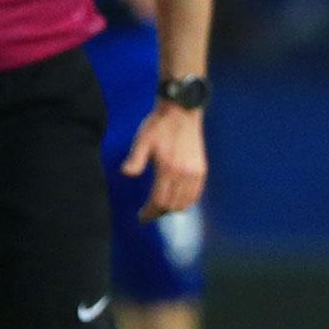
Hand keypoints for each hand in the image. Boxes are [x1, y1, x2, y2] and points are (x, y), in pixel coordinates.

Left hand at [121, 101, 206, 221]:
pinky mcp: (201, 169)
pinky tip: (177, 199)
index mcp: (168, 168)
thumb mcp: (142, 140)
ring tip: (162, 207)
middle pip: (172, 205)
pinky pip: (196, 194)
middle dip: (159, 212)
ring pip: (186, 202)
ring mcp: (195, 172)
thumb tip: (127, 173)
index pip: (159, 201)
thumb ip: (135, 159)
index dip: (149, 213)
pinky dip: (187, 201)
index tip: (141, 217)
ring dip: (173, 208)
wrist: (181, 111)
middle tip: (149, 213)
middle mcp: (184, 174)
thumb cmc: (159, 125)